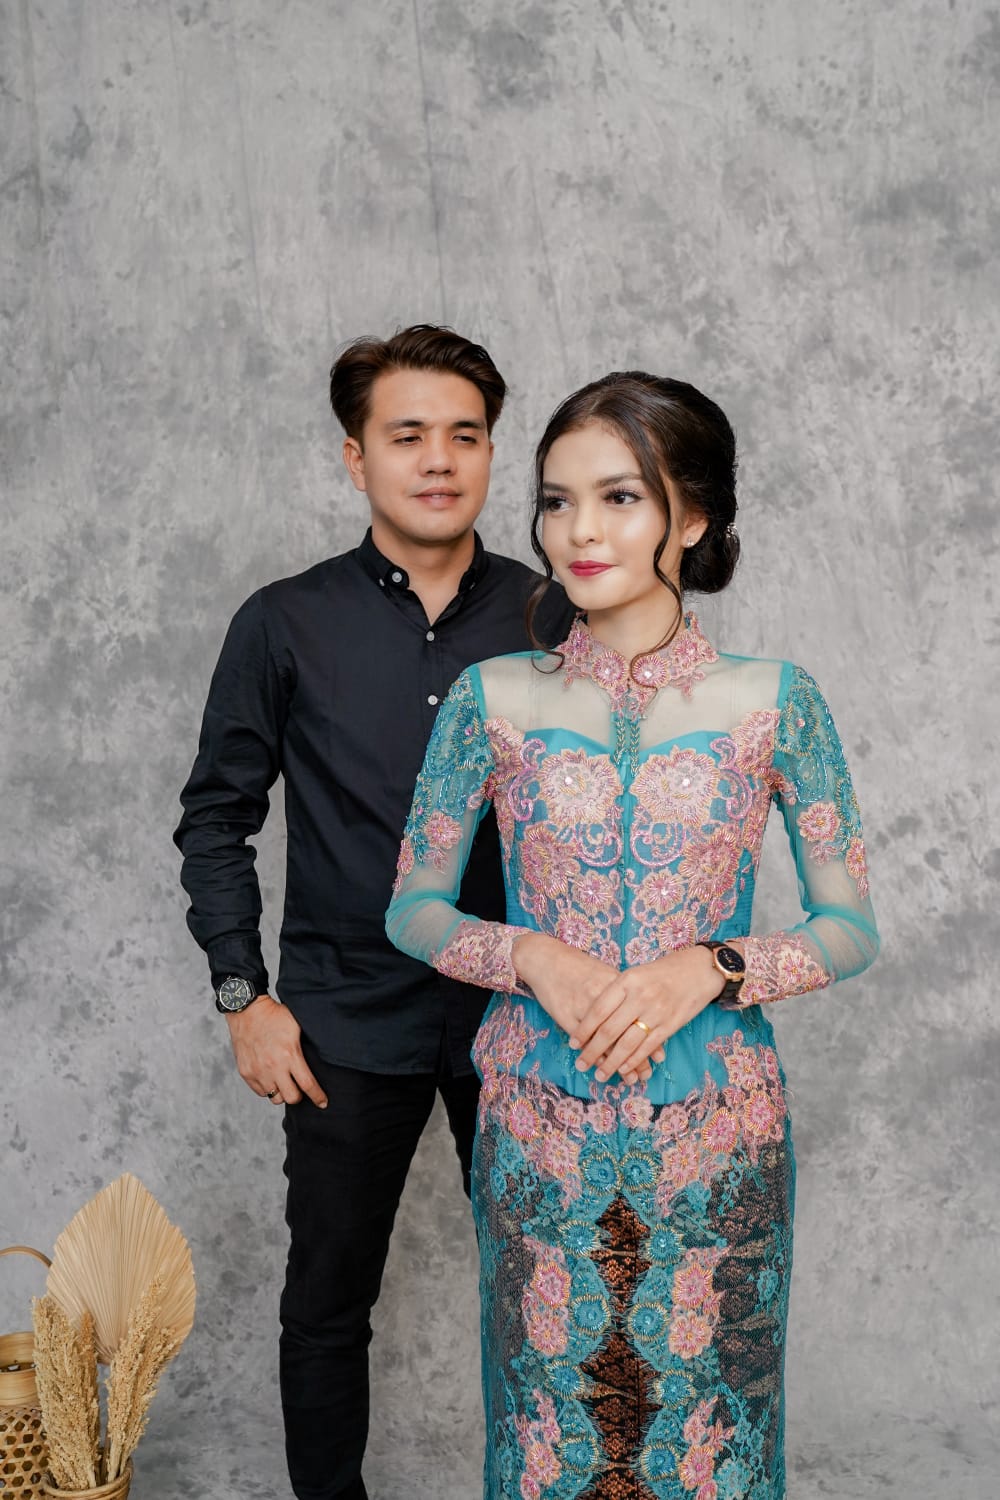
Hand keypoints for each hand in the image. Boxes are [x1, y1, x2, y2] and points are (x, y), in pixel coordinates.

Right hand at [226, 995, 327, 1108]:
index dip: (318, 1097)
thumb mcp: (297, 1027)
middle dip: (299, 1095)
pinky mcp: (246, 1073)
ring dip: (282, 1092)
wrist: (247, 1010)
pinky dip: (268, 1088)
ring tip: (284, 1080)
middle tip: (300, 1087)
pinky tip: (271, 1076)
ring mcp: (258, 1071)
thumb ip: (306, 1047)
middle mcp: (273, 1067)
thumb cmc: (275, 1016)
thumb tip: (322, 1059)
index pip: (308, 1085)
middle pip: (291, 1098)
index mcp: (289, 1055)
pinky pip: (261, 1092)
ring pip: (275, 1098)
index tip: (323, 1103)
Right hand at [511, 934, 656, 1083]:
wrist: (548, 959)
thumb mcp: (608, 976)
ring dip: (617, 1062)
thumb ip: (627, 996)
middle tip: (644, 1077)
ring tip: (628, 1079)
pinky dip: (596, 1055)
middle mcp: (605, 995)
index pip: (640, 1017)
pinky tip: (603, 1066)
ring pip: (607, 1040)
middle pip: (626, 1031)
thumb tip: (648, 1020)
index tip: (659, 1060)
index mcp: (620, 984)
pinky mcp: (567, 1014)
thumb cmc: (581, 968)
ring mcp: (585, 1005)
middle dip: (638, 1058)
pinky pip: (586, 1040)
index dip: (650, 1040)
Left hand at [570, 946, 723, 1084]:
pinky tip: (623, 1069)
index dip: (584, 1030)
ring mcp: (656, 1012)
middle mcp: (640, 996)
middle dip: (593, 1051)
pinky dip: (634, 1060)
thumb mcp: (636, 973)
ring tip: (600, 1074)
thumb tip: (592, 1015)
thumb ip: (616, 992)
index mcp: (627, 981)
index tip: (574, 1044)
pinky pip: (647, 1047)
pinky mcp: (670, 1025)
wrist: (699, 970)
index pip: (599, 1010)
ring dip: (612, 1062)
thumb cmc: (663, 971)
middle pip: (610, 1030)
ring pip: (627, 1043)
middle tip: (581, 1064)